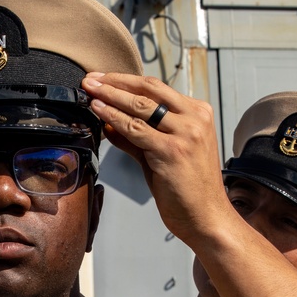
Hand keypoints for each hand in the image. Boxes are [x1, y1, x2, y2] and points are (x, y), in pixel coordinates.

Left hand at [80, 73, 230, 244]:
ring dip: (111, 96)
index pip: (157, 88)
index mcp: (198, 113)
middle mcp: (194, 118)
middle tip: (91, 79)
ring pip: (140, 106)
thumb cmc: (187, 190)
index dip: (126, 80)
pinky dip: (114, 118)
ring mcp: (186, 133)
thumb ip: (138, 138)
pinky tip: (99, 112)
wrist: (207, 217)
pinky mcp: (172, 151)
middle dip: (115, 82)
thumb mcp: (162, 155)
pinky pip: (136, 130)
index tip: (103, 79)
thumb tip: (109, 122)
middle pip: (148, 89)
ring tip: (90, 91)